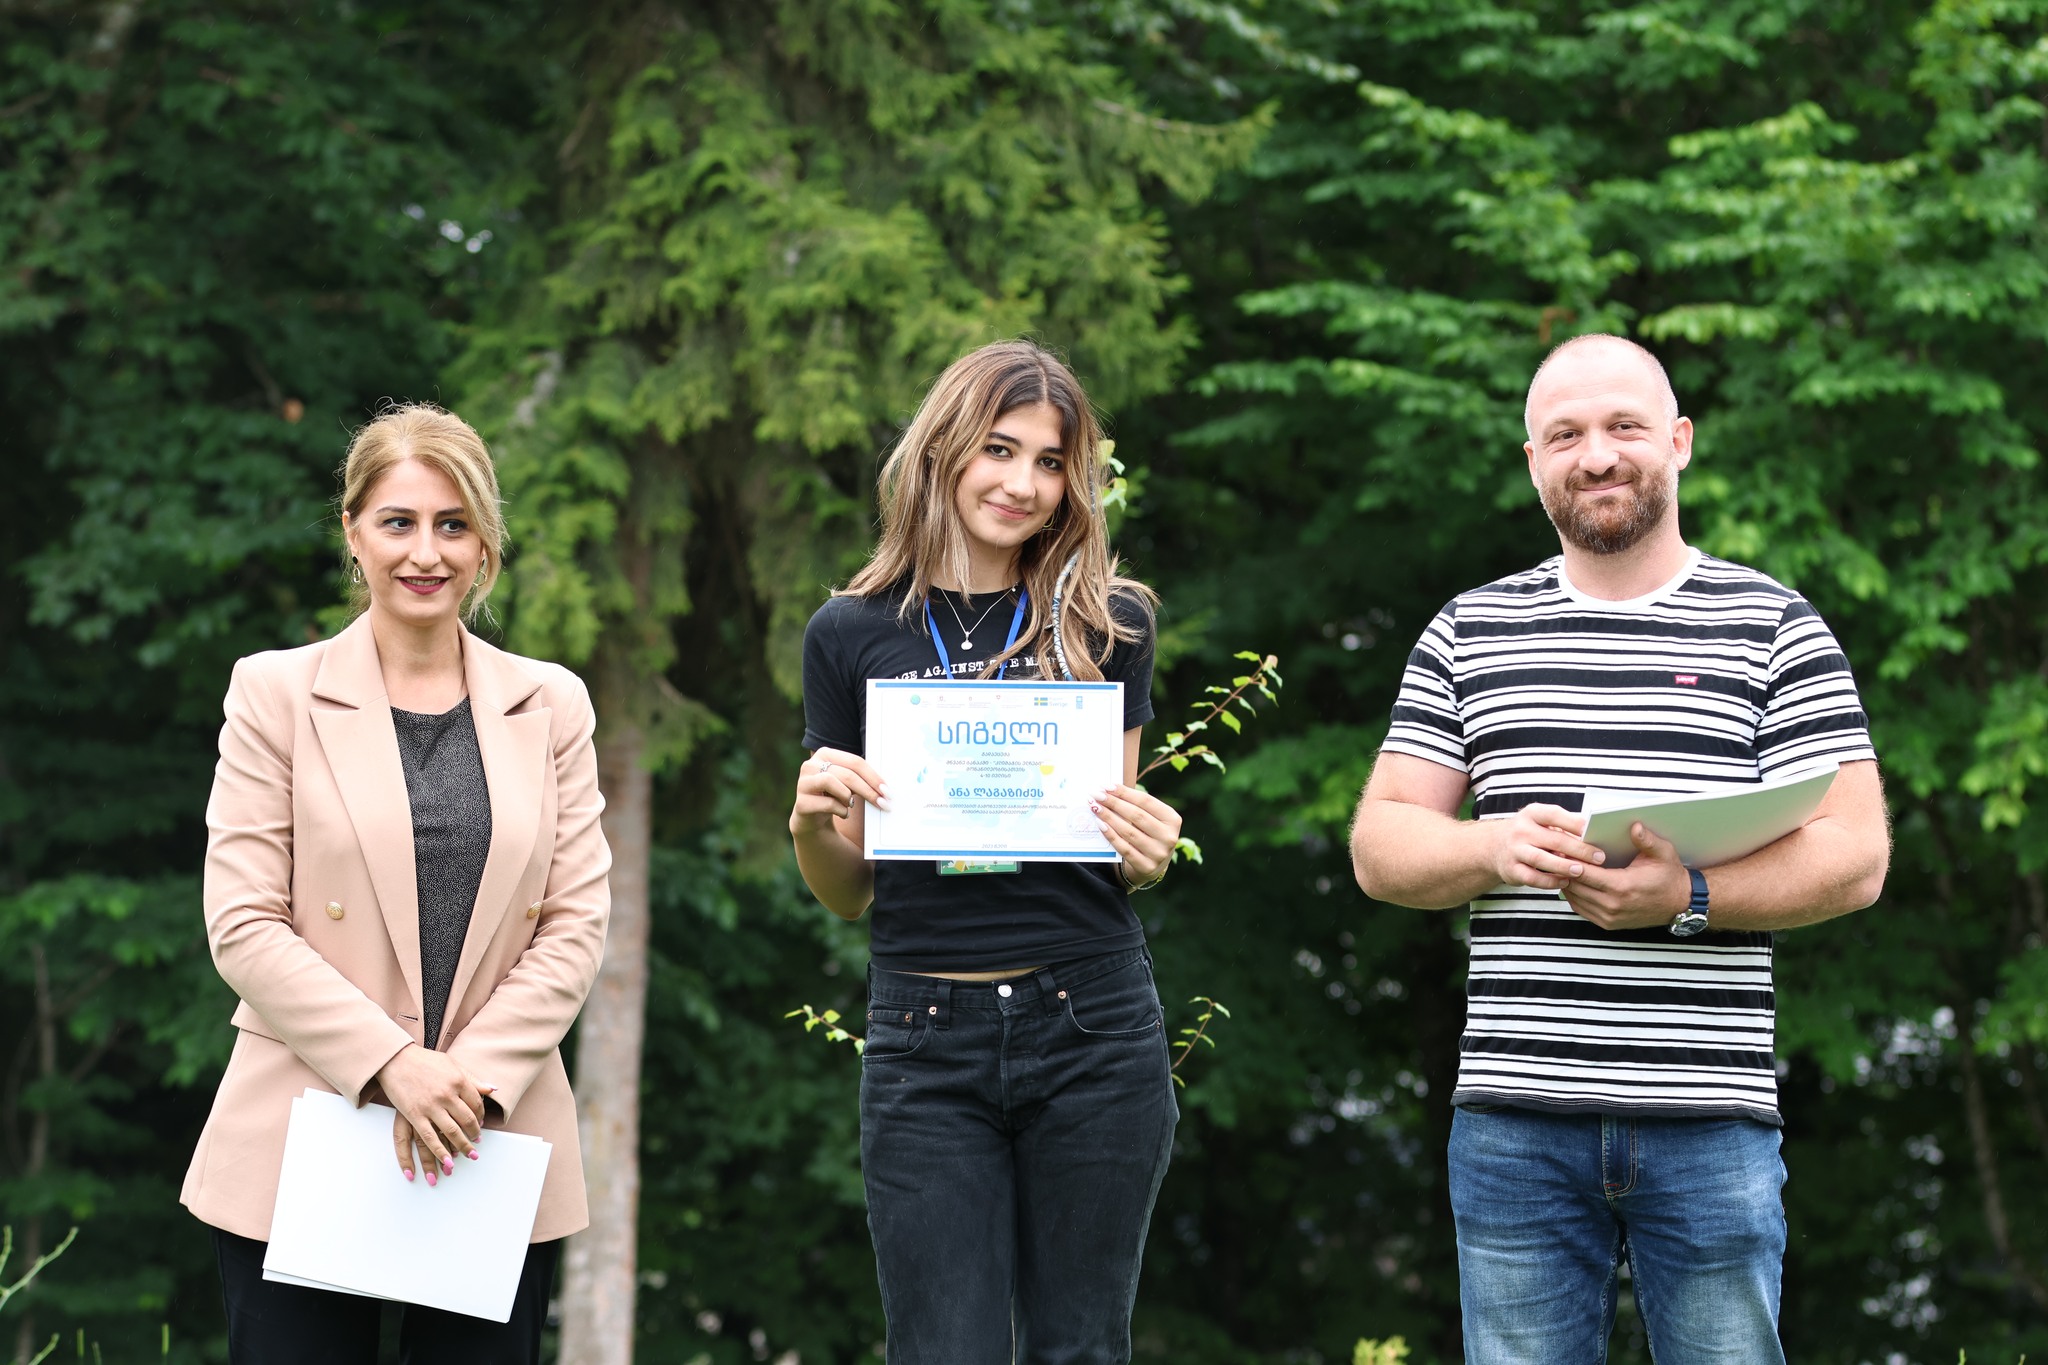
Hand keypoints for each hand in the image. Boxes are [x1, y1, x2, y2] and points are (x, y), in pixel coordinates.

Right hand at [374, 1044, 491, 1184]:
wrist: (395, 1059)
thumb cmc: (424, 1060)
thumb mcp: (452, 1064)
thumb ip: (472, 1079)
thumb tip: (493, 1090)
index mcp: (459, 1080)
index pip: (477, 1104)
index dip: (481, 1116)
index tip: (481, 1123)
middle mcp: (447, 1094)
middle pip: (468, 1120)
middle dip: (474, 1134)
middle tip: (477, 1141)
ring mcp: (431, 1106)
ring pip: (452, 1132)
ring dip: (463, 1146)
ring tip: (469, 1154)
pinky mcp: (415, 1115)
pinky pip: (430, 1138)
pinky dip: (441, 1151)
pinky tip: (448, 1160)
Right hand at [789, 748, 888, 835]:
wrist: (812, 818)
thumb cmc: (834, 796)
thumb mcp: (847, 782)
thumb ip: (860, 777)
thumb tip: (884, 786)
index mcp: (825, 754)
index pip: (854, 761)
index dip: (873, 776)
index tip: (886, 790)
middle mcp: (810, 765)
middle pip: (847, 774)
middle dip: (868, 789)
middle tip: (881, 802)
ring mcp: (803, 783)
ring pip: (832, 782)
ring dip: (848, 797)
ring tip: (850, 804)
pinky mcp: (801, 803)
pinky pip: (828, 804)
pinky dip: (841, 810)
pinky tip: (843, 813)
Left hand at [1093, 785, 1181, 885]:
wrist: (1154, 865)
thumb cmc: (1149, 834)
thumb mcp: (1151, 819)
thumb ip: (1136, 806)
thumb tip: (1109, 790)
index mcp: (1173, 819)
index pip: (1146, 801)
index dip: (1125, 792)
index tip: (1106, 786)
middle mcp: (1169, 837)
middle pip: (1137, 815)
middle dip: (1114, 803)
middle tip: (1097, 795)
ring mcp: (1159, 853)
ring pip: (1129, 832)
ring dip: (1109, 817)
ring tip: (1095, 807)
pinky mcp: (1146, 867)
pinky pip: (1124, 848)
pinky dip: (1111, 835)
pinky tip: (1100, 824)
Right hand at [1488, 803, 1607, 889]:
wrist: (1494, 847)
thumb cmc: (1529, 833)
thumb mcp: (1541, 822)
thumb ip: (1564, 826)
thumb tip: (1595, 834)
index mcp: (1532, 814)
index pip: (1554, 815)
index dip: (1574, 823)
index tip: (1593, 832)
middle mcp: (1520, 830)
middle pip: (1553, 840)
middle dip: (1579, 849)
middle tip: (1599, 857)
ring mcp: (1514, 850)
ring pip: (1542, 859)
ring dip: (1564, 866)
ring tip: (1581, 871)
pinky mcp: (1511, 869)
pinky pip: (1533, 878)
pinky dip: (1550, 881)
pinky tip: (1565, 882)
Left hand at [1560, 822, 1690, 930]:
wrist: (1680, 903)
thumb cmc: (1670, 876)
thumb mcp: (1663, 853)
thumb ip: (1647, 840)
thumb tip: (1634, 826)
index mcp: (1622, 887)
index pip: (1584, 874)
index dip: (1569, 861)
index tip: (1560, 849)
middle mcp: (1613, 905)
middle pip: (1575, 887)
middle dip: (1564, 871)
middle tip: (1556, 855)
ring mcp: (1609, 917)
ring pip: (1575, 899)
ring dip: (1567, 884)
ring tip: (1561, 866)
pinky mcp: (1608, 924)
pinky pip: (1581, 910)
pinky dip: (1574, 896)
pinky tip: (1573, 882)